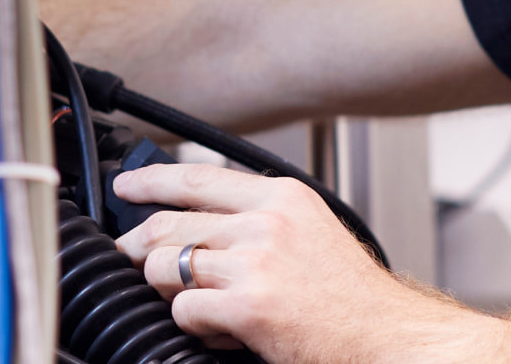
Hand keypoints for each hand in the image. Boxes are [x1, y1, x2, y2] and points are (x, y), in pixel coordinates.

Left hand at [112, 162, 496, 363]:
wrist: (382, 333)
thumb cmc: (349, 294)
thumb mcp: (310, 231)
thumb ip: (260, 218)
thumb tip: (200, 223)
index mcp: (282, 197)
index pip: (198, 177)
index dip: (152, 180)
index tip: (127, 185)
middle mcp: (267, 222)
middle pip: (171, 222)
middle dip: (136, 244)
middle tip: (127, 257)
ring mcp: (256, 262)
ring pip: (167, 266)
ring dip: (166, 291)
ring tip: (192, 303)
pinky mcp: (249, 305)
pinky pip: (185, 311)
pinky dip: (193, 326)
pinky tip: (220, 331)